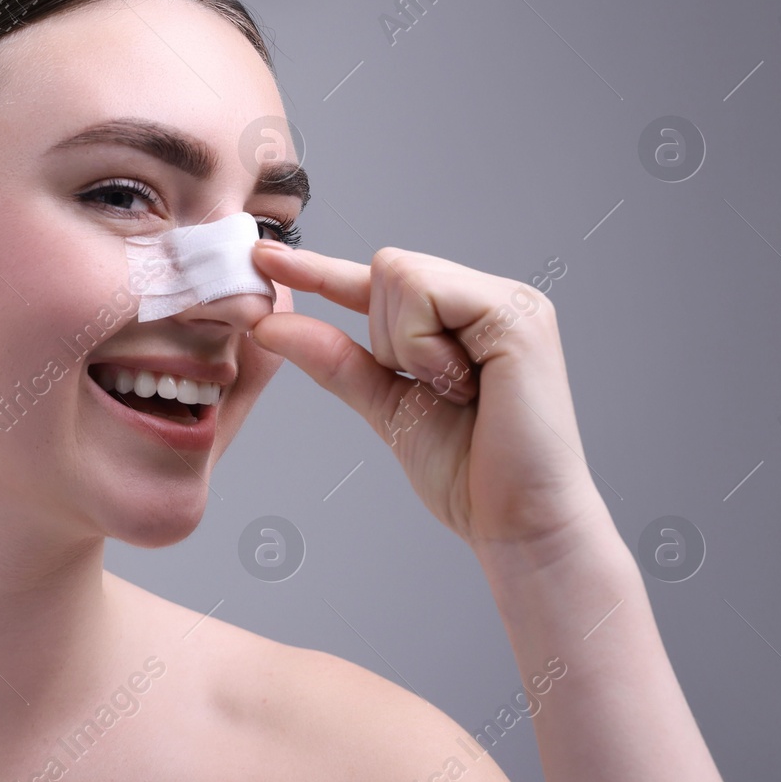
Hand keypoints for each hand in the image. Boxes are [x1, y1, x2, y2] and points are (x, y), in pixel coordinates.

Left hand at [248, 241, 611, 553]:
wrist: (517, 523)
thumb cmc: (468, 473)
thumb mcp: (384, 404)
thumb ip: (332, 359)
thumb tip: (269, 323)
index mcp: (466, 317)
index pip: (380, 280)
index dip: (320, 269)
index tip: (261, 258)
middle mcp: (492, 299)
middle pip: (388, 265)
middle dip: (386, 336)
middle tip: (432, 391)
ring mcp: (510, 302)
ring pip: (402, 272)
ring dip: (405, 344)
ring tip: (455, 391)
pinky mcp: (518, 316)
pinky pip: (427, 294)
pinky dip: (423, 347)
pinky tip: (463, 387)